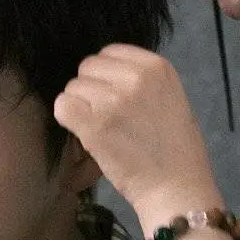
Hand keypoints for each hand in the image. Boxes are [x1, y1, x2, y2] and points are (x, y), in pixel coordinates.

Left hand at [53, 44, 218, 214]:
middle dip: (90, 90)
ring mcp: (114, 99)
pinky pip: (62, 106)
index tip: (114, 99)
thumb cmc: (175, 150)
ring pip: (73, 88)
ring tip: (100, 130)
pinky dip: (66, 120)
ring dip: (80, 108)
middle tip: (105, 117)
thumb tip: (103, 75)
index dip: (105, 76)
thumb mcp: (168, 99)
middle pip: (88, 67)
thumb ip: (140, 81)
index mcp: (157, 66)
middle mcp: (136, 77)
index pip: (109, 52)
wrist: (177, 188)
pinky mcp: (95, 124)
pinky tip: (83, 134)